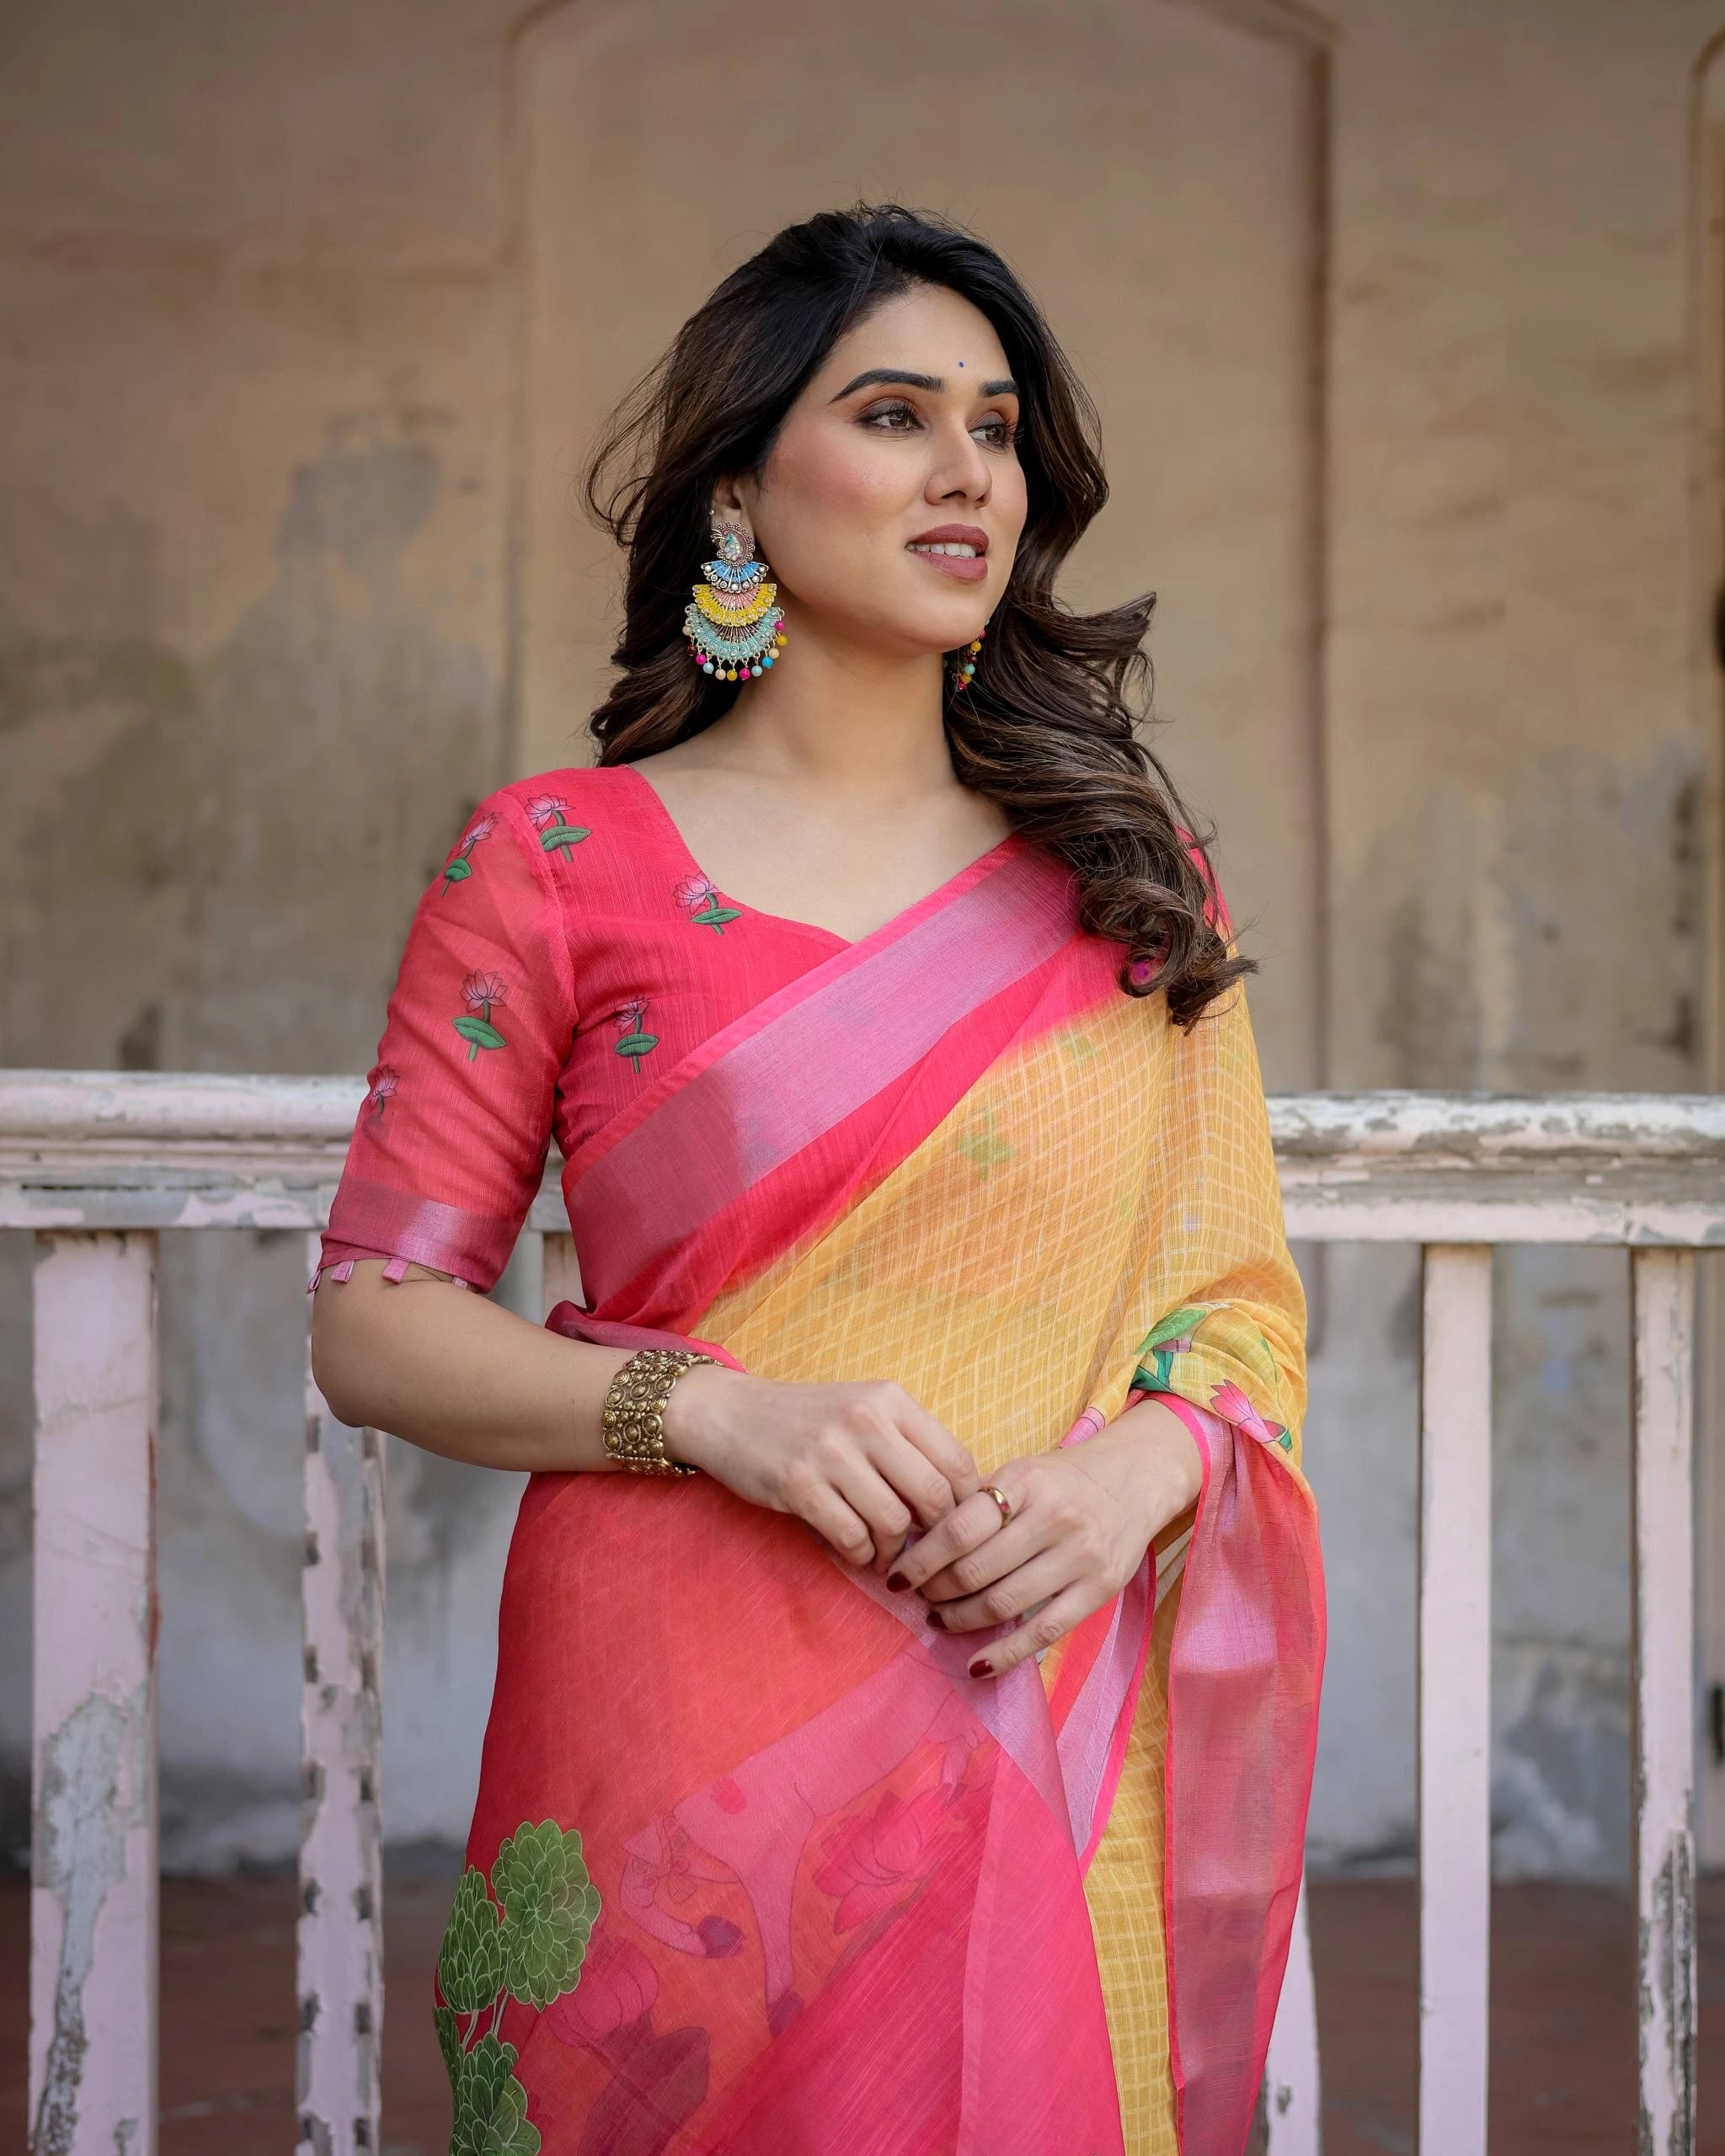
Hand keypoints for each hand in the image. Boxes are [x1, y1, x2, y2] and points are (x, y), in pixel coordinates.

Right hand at [660, 1368, 982, 1571]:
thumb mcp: (863, 1410)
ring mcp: (830, 1452)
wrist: (730, 1412)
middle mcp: (865, 1420)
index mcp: (890, 1399)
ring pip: (893, 1522)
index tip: (955, 1525)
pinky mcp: (798, 1484)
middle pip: (932, 1495)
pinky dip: (862, 1556)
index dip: (965, 1503)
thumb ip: (908, 1444)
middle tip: (924, 1549)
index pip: (956, 1460)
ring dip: (894, 1551)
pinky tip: (856, 1552)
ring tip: (885, 1555)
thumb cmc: (807, 1419)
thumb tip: (959, 1503)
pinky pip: (851, 1537)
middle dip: (935, 1534)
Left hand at [884, 1404, 1202, 1678]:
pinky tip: (977, 1664)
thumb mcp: (1022, 1473)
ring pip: (1004, 1602)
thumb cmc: (1064, 1480)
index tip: (895, 1575)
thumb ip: (979, 1505)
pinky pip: (1044, 1631)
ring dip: (961, 1620)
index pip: (959, 1528)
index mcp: (1025, 1482)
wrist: (1136, 1478)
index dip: (920, 1559)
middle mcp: (1054, 1517)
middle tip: (918, 1598)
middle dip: (936, 1592)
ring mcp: (1080, 1555)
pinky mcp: (1099, 1590)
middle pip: (976, 1570)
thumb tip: (917, 1545)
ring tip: (941, 1620)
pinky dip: (1004, 1653)